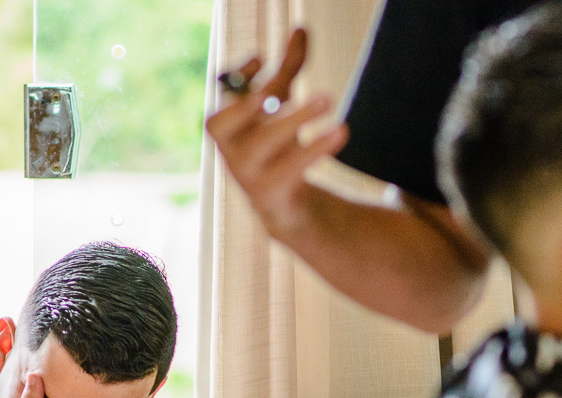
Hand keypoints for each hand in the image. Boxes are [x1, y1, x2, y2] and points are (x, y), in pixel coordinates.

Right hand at [205, 28, 349, 236]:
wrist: (285, 204)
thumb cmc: (277, 145)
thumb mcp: (282, 106)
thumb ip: (288, 68)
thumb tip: (301, 29)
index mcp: (226, 128)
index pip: (220, 98)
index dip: (238, 79)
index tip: (262, 58)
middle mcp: (229, 150)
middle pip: (231, 121)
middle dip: (254, 100)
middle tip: (281, 80)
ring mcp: (247, 174)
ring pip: (266, 142)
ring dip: (296, 119)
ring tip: (328, 99)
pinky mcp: (272, 192)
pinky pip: (293, 167)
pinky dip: (317, 147)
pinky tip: (341, 131)